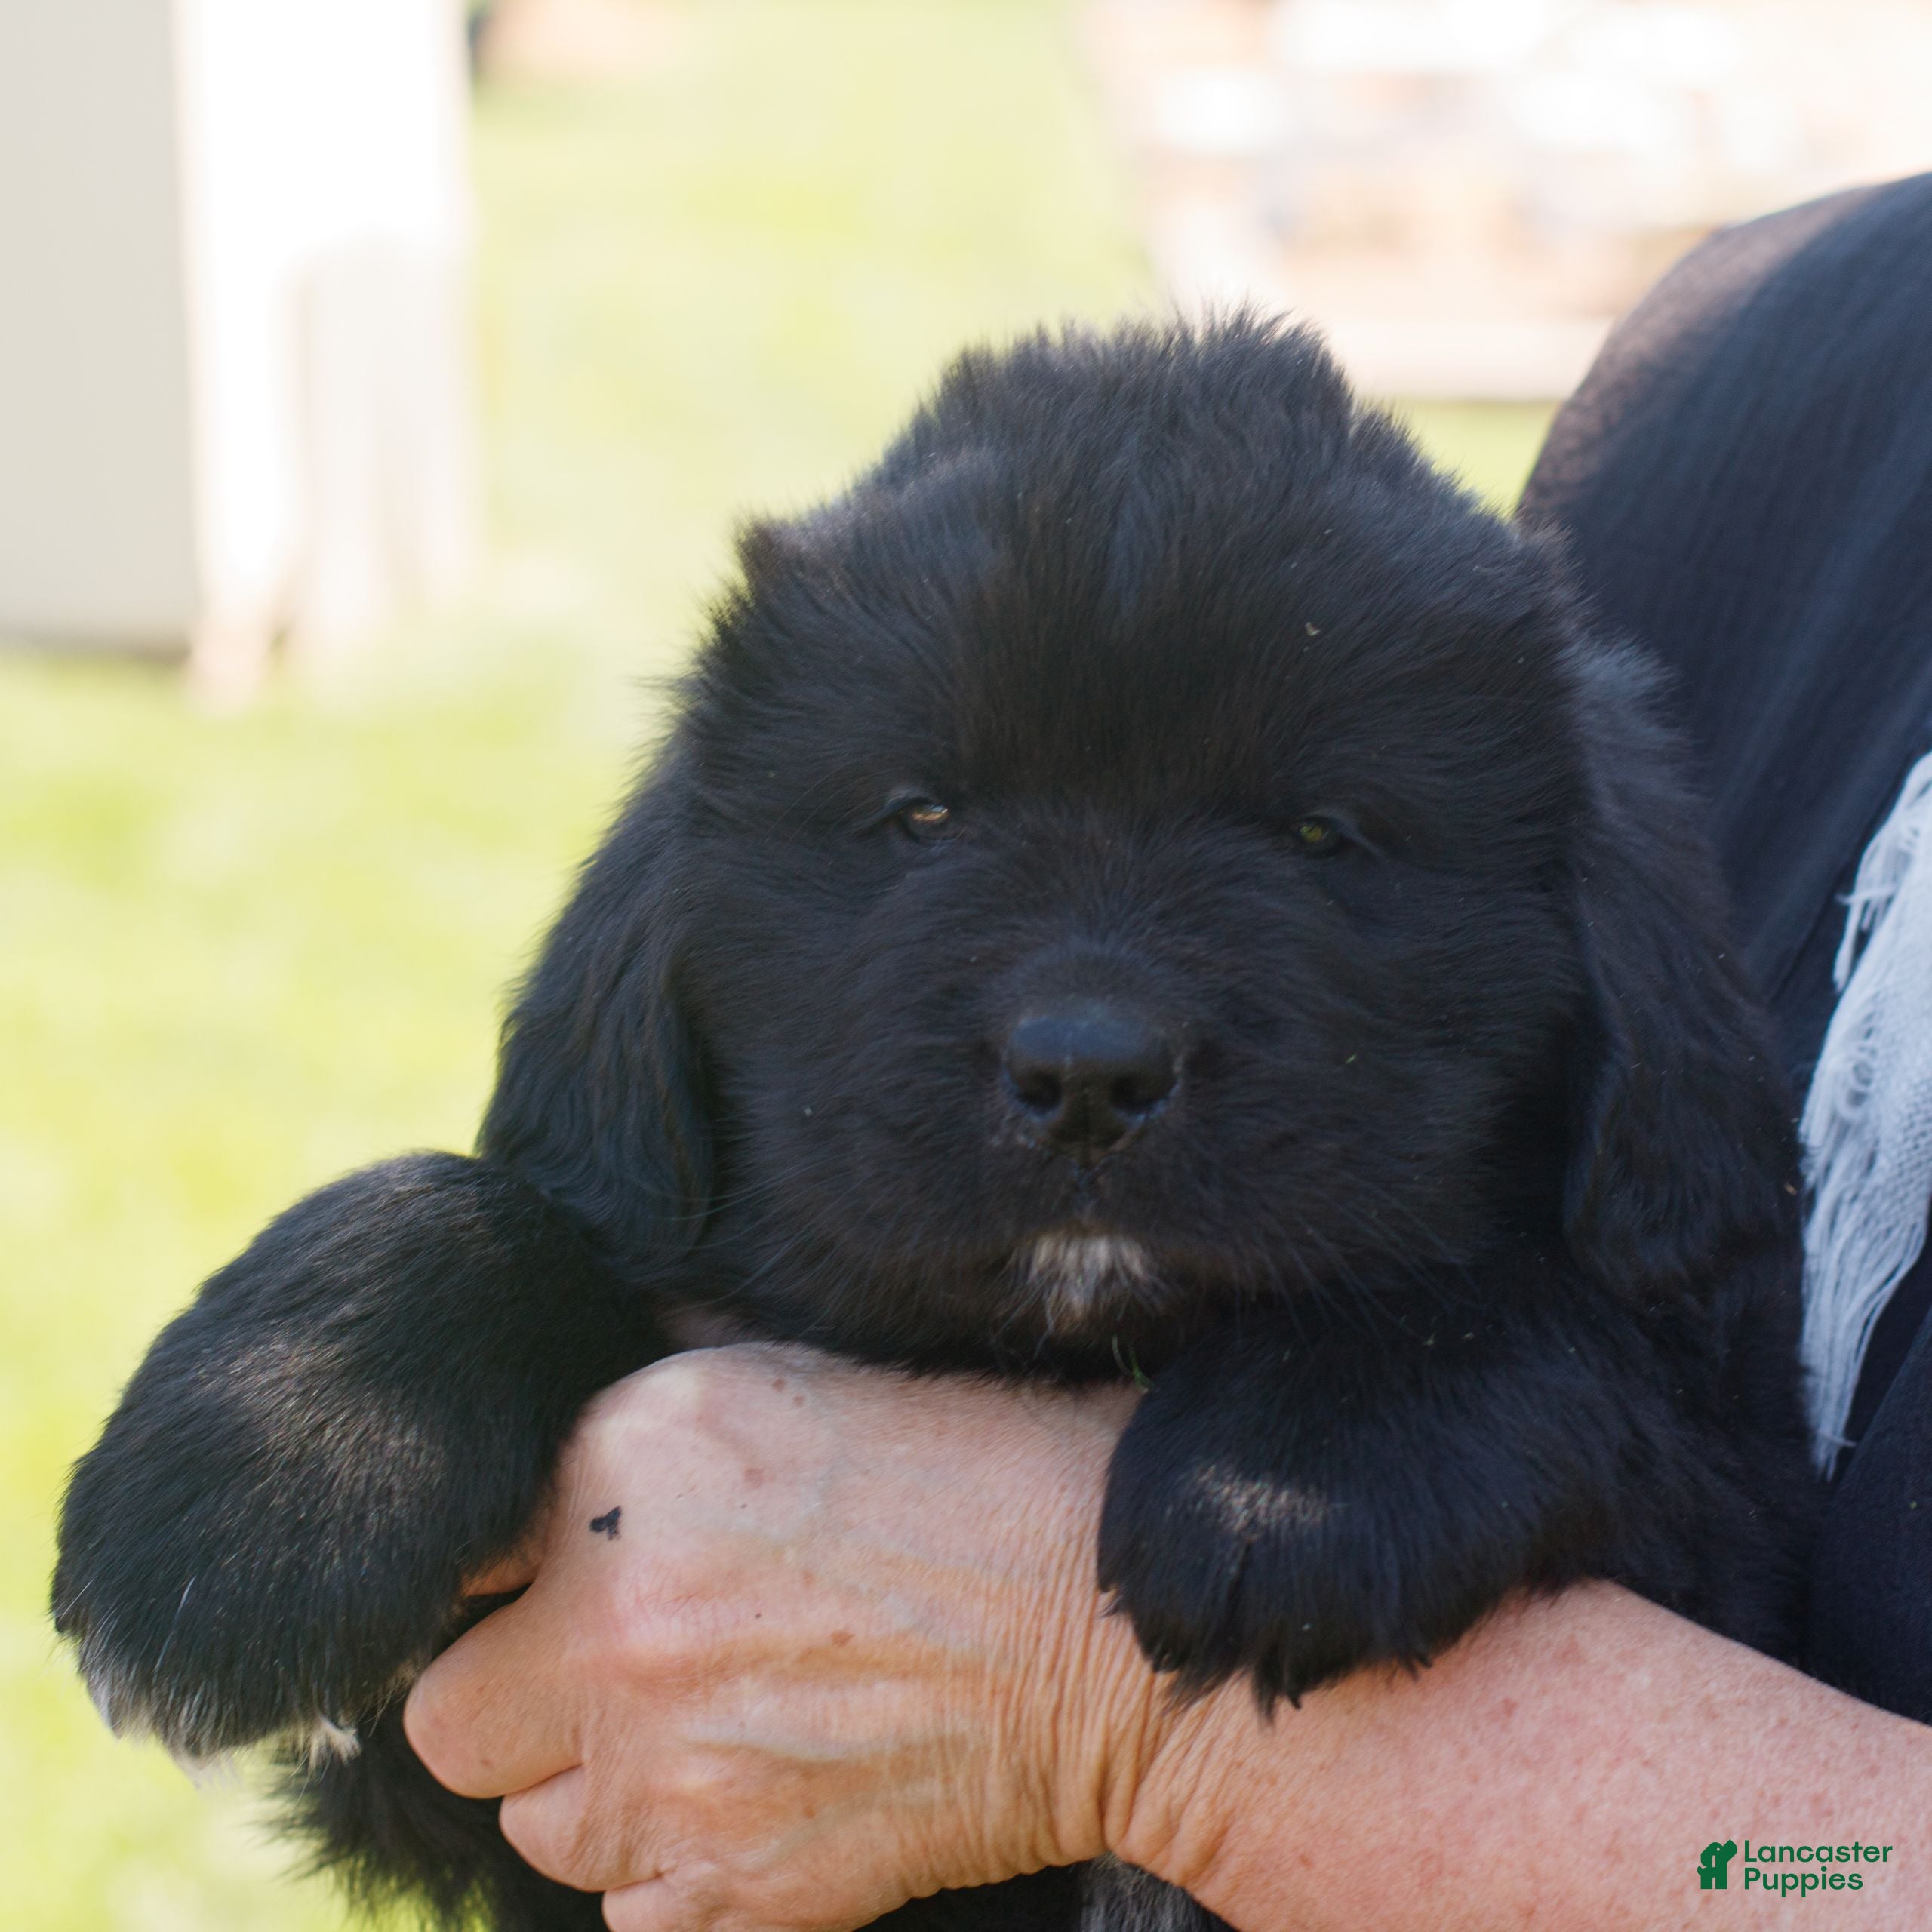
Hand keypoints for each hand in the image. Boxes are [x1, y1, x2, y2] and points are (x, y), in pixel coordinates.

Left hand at [404, 1344, 1152, 1930]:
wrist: (1105, 1627)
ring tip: (704, 1733)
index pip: (457, 1555)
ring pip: (535, 1824)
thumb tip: (577, 1410)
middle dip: (515, 1699)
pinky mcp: (726, 1893)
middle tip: (614, 1669)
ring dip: (596, 1788)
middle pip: (448, 1717)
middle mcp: (615, 1619)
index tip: (558, 1583)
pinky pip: (626, 1910)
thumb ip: (651, 1407)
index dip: (511, 1576)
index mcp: (624, 1463)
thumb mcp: (795, 1381)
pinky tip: (757, 1800)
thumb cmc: (972, 1476)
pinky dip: (674, 1873)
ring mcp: (663, 1773)